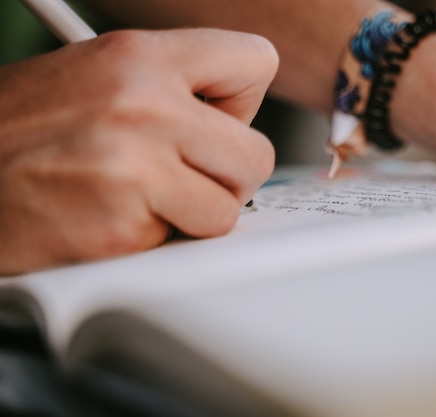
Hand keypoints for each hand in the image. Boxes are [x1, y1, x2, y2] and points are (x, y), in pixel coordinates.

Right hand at [0, 28, 277, 274]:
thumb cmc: (23, 132)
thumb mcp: (99, 78)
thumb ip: (174, 93)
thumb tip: (234, 126)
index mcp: (140, 57)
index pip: (256, 61)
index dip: (241, 103)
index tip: (216, 122)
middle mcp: (142, 104)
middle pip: (257, 154)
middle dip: (227, 176)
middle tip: (182, 175)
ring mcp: (134, 165)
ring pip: (229, 208)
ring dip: (193, 214)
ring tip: (142, 199)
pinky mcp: (122, 224)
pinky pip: (184, 243)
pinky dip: (156, 240)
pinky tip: (112, 219)